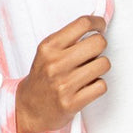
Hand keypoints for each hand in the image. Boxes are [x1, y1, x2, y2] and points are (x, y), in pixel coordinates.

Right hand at [15, 15, 109, 132]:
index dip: (98, 23)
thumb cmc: (43, 77)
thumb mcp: (47, 52)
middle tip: (93, 53)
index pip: (82, 23)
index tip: (101, 27)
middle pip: (98, 42)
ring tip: (88, 72)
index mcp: (48, 47)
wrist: (28, 109)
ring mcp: (63, 85)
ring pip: (104, 64)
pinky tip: (87, 86)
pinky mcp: (72, 103)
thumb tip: (98, 25)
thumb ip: (69, 39)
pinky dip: (98, 85)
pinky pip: (101, 86)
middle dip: (100, 47)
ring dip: (100, 67)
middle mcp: (55, 64)